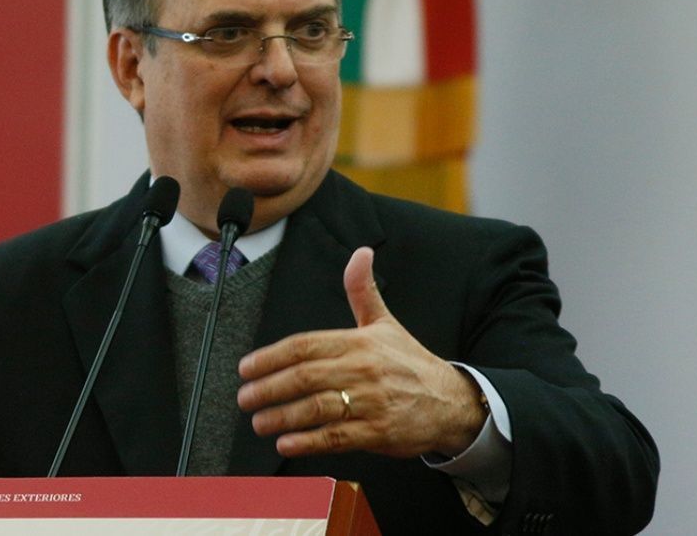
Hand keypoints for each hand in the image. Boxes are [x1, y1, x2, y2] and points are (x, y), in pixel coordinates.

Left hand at [237, 247, 484, 458]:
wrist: (451, 402)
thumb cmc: (410, 363)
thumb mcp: (386, 323)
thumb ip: (363, 290)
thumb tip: (360, 253)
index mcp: (358, 342)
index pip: (304, 346)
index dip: (271, 356)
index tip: (246, 368)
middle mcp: (362, 370)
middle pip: (304, 377)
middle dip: (268, 388)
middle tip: (244, 398)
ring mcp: (371, 402)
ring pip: (316, 408)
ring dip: (282, 416)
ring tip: (259, 422)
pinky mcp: (378, 432)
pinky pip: (337, 437)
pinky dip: (308, 442)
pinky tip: (287, 443)